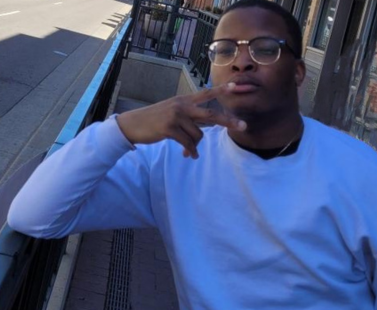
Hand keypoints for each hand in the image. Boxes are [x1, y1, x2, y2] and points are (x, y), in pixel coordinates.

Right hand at [116, 84, 245, 158]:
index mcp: (183, 100)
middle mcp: (182, 106)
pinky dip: (190, 151)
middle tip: (243, 126)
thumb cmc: (153, 120)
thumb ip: (188, 116)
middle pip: (211, 114)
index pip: (206, 93)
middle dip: (228, 121)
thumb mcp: (171, 111)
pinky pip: (188, 143)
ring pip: (198, 135)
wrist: (133, 125)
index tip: (236, 86)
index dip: (221, 90)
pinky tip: (188, 156)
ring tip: (189, 151)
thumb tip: (201, 133)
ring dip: (195, 145)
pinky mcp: (169, 128)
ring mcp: (176, 116)